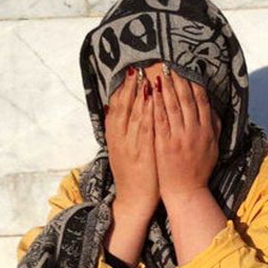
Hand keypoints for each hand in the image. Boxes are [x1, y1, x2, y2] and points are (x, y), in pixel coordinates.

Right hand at [105, 66, 159, 219]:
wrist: (134, 198)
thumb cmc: (132, 174)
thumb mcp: (121, 150)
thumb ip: (119, 130)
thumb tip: (113, 107)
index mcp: (114, 136)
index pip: (116, 106)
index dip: (122, 89)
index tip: (129, 73)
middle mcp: (119, 137)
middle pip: (123, 106)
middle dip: (130, 86)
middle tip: (137, 68)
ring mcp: (130, 144)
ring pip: (133, 113)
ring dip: (139, 93)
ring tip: (145, 76)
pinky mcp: (142, 151)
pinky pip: (145, 126)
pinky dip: (147, 110)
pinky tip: (153, 97)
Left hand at [152, 65, 221, 205]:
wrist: (186, 192)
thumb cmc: (198, 170)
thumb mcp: (212, 147)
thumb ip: (213, 126)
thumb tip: (211, 106)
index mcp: (206, 131)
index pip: (201, 100)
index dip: (193, 82)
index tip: (186, 69)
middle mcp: (194, 131)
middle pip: (186, 99)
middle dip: (178, 80)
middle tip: (170, 64)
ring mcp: (179, 138)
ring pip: (173, 107)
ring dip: (166, 88)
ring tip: (159, 73)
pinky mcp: (165, 145)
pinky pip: (160, 120)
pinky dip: (156, 105)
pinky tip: (151, 93)